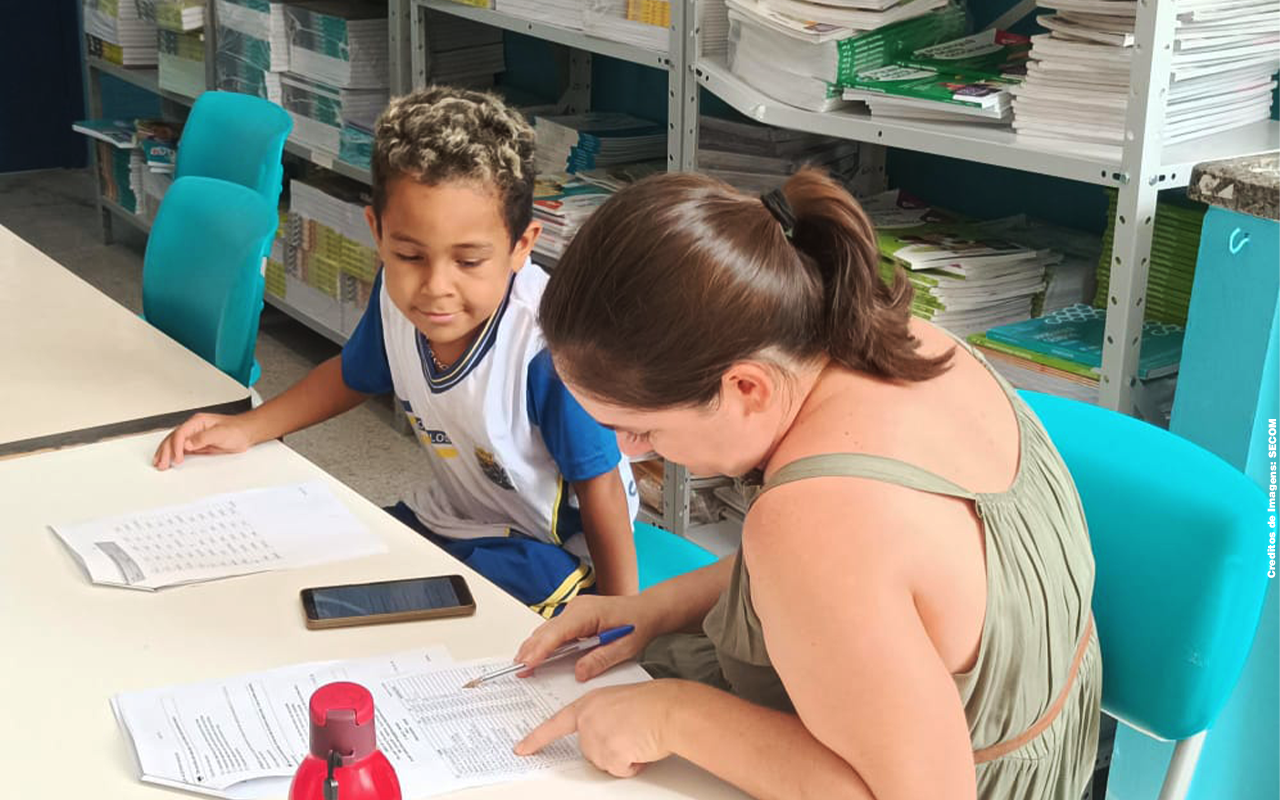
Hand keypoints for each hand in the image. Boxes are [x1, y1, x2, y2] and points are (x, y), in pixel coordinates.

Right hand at [153, 413, 254, 469]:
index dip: (176, 446)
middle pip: (173, 439)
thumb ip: (204, 438)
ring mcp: (194, 437)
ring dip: (166, 454)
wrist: (246, 433)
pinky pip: (181, 450)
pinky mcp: (197, 445)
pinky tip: (168, 461)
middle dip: (165, 452)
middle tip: (161, 464)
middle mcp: (193, 428)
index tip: (177, 458)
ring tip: (159, 464)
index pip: (180, 433)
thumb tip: (188, 444)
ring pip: (174, 444)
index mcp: (197, 422)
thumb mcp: (221, 433)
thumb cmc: (236, 429)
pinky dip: (173, 456)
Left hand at [514, 680, 680, 776]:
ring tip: (639, 736)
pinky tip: (641, 746)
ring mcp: (595, 737)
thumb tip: (604, 733)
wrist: (669, 709)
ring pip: (605, 762)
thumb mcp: (618, 700)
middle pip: (589, 750)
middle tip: (630, 732)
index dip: (537, 739)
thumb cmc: (653, 702)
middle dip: (610, 748)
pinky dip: (632, 764)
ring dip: (623, 756)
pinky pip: (619, 770)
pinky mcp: (608, 754)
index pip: (555, 724)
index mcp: (588, 703)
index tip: (521, 749)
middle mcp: (587, 720)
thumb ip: (602, 715)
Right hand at [515, 594, 664, 681]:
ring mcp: (575, 610)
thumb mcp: (624, 648)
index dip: (540, 649)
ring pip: (548, 629)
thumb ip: (600, 660)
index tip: (528, 663)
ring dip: (535, 646)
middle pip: (547, 630)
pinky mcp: (575, 616)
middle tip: (518, 669)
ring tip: (523, 665)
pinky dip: (545, 642)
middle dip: (531, 649)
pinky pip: (555, 629)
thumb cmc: (638, 624)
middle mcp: (577, 608)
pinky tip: (538, 654)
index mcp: (588, 613)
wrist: (647, 610)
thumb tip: (578, 674)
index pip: (557, 632)